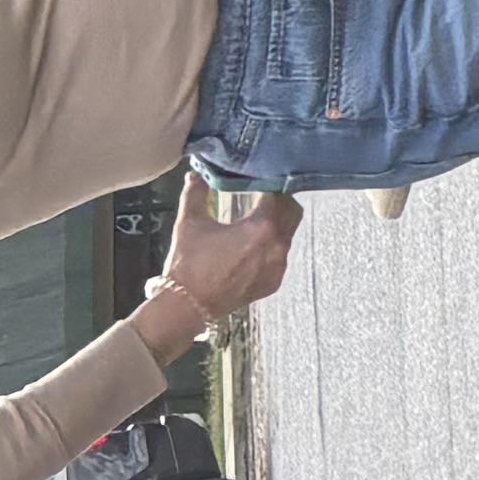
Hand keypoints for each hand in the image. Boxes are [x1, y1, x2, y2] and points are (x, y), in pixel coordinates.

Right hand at [157, 177, 299, 325]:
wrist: (186, 306)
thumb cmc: (188, 264)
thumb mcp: (190, 222)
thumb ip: (196, 192)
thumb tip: (196, 172)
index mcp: (262, 228)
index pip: (279, 196)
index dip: (269, 185)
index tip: (259, 179)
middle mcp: (277, 247)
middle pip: (292, 213)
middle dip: (280, 201)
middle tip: (262, 195)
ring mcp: (278, 267)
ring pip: (288, 235)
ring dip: (277, 224)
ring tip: (255, 219)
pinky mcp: (274, 282)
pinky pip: (280, 256)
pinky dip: (271, 246)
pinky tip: (252, 245)